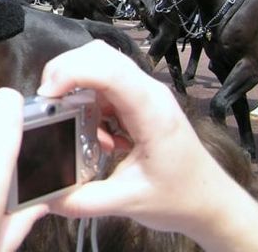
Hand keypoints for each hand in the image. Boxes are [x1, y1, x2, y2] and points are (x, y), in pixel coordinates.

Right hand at [37, 41, 241, 234]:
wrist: (212, 203)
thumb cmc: (181, 198)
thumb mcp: (128, 203)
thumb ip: (83, 201)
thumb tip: (45, 197)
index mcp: (151, 111)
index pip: (108, 70)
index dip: (71, 73)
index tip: (47, 97)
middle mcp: (149, 93)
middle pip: (99, 55)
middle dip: (65, 71)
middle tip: (48, 102)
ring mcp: (145, 94)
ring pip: (100, 64)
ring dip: (76, 85)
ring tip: (71, 121)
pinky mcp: (139, 101)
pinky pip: (104, 84)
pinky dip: (88, 99)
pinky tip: (93, 132)